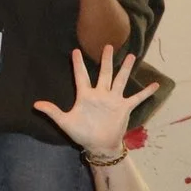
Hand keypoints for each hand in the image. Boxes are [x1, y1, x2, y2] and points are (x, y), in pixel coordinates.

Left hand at [32, 45, 158, 156]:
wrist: (98, 145)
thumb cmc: (81, 134)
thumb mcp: (65, 122)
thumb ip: (52, 111)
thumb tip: (35, 105)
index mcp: (85, 96)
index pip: (80, 76)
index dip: (78, 64)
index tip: (75, 50)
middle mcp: (100, 94)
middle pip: (104, 73)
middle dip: (106, 60)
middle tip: (108, 45)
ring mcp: (113, 100)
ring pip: (120, 80)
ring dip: (126, 69)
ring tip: (132, 55)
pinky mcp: (124, 107)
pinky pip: (137, 98)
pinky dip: (146, 92)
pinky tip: (156, 84)